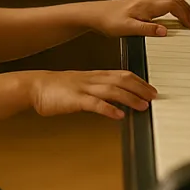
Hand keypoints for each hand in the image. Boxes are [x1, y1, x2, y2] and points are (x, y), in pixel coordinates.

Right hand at [27, 70, 157, 119]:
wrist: (35, 85)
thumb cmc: (57, 88)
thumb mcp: (81, 85)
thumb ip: (97, 90)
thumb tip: (114, 100)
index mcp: (94, 75)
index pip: (122, 74)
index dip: (139, 81)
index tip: (151, 90)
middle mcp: (92, 79)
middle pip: (121, 79)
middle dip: (140, 88)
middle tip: (154, 97)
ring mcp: (84, 88)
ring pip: (112, 90)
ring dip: (130, 98)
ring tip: (143, 106)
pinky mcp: (75, 100)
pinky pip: (94, 103)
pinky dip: (108, 109)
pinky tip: (118, 115)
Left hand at [87, 0, 189, 37]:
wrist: (93, 14)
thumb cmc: (108, 21)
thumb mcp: (128, 29)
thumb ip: (147, 30)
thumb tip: (166, 31)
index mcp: (147, 6)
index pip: (173, 5)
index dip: (186, 15)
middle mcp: (147, 0)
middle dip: (188, 8)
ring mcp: (143, 1)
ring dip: (181, 6)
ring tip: (188, 18)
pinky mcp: (139, 4)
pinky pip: (162, 1)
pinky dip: (172, 6)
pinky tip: (171, 16)